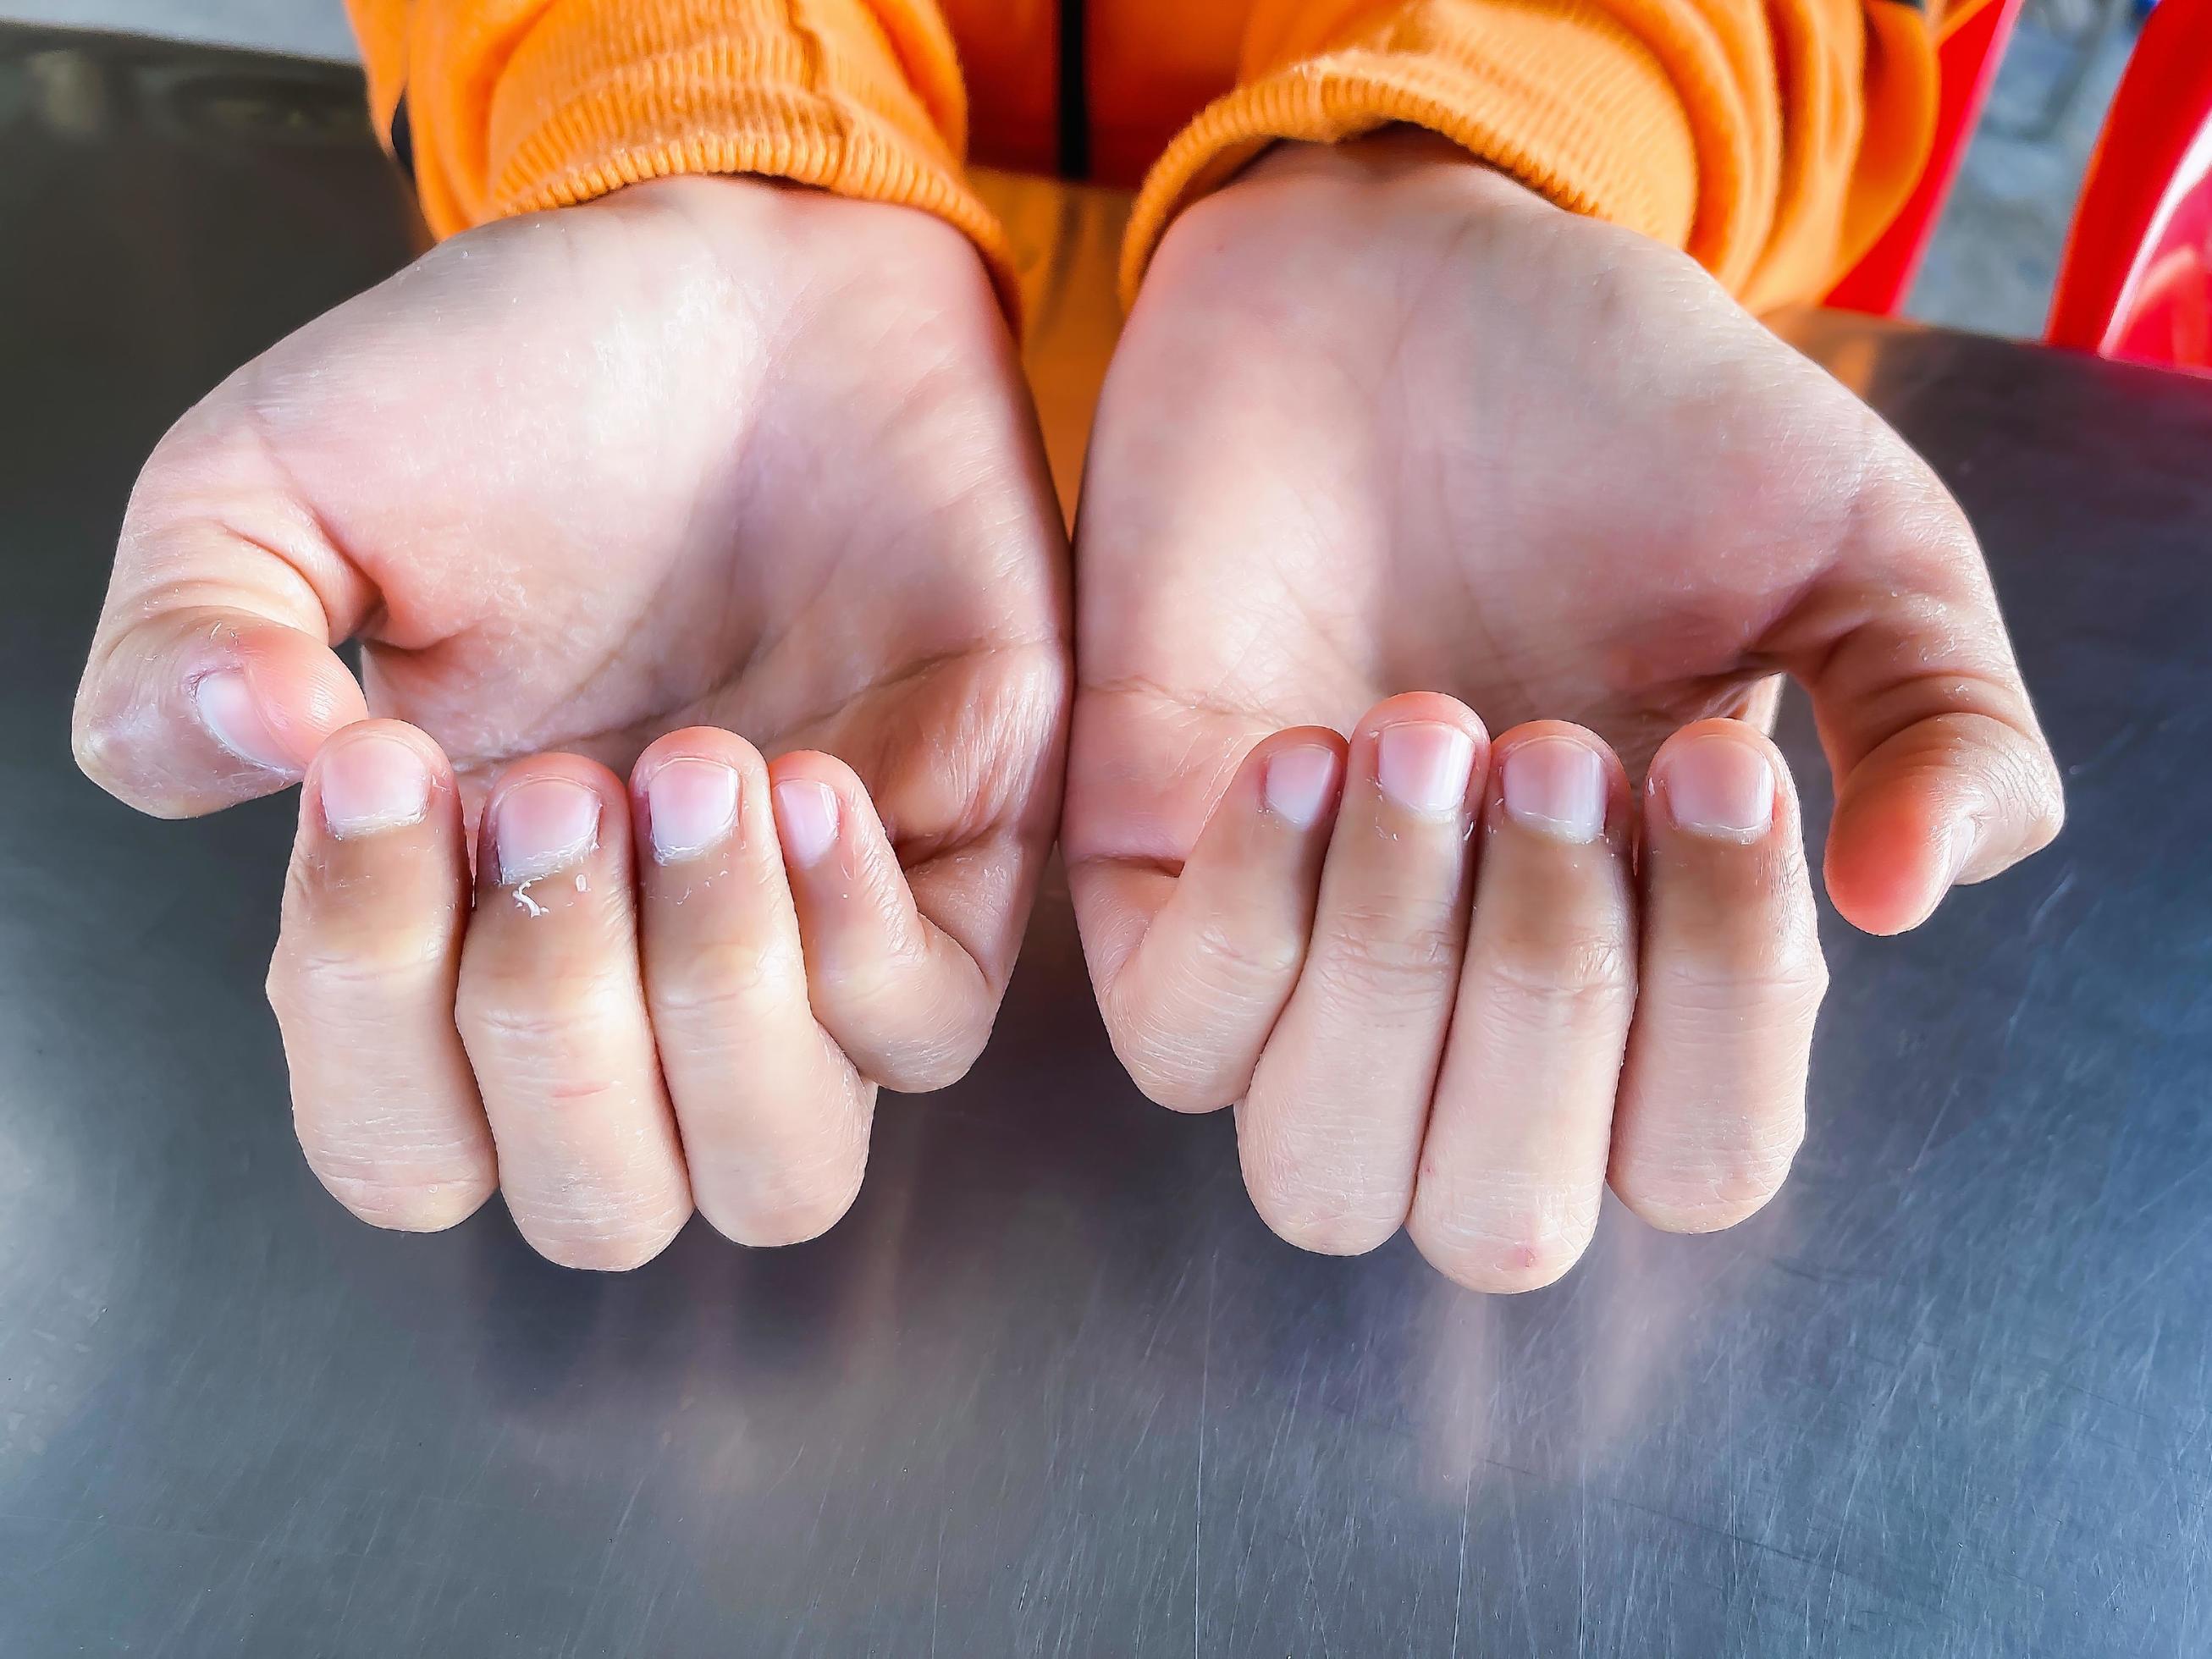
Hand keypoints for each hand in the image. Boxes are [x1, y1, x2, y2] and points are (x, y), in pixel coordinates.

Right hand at [74, 178, 1067, 1266]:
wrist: (740, 270)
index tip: (388, 774)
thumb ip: (187, 641)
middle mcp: (636, 972)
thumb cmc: (516, 383)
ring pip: (782, 1171)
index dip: (375, 1019)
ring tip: (689, 766)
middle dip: (555, 1029)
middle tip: (551, 789)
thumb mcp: (277, 486)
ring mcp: (805, 936)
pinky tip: (805, 772)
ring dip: (715, 1000)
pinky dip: (854, 931)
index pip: (404, 1146)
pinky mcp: (958, 861)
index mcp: (455, 928)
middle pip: (602, 1212)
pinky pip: (929, 1024)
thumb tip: (209, 760)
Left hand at [1066, 133, 2059, 1288]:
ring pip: (1322, 1172)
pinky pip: (1173, 1034)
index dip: (1722, 1016)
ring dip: (1396, 969)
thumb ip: (1938, 721)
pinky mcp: (1151, 881)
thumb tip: (1914, 901)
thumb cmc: (1628, 419)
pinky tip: (1302, 744)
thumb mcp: (1850, 550)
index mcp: (1656, 964)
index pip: (1698, 1163)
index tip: (1712, 770)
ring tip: (1427, 725)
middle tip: (1559, 749)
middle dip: (1548, 999)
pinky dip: (1250, 915)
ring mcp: (1301, 960)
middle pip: (1500, 1222)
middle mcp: (1470, 1007)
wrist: (1406, 275)